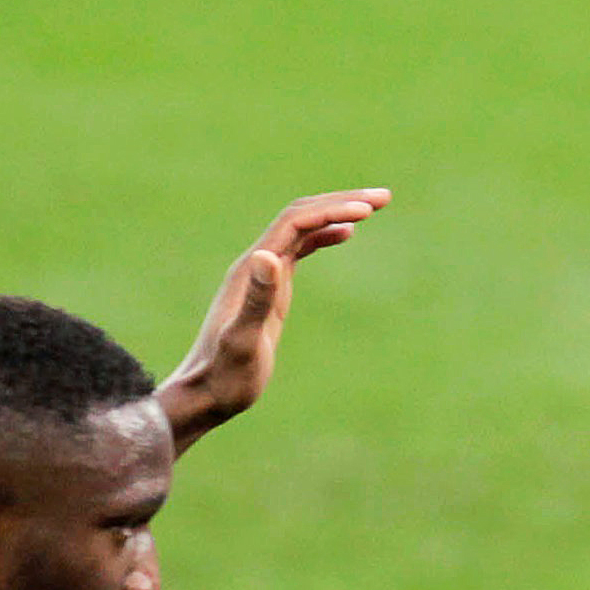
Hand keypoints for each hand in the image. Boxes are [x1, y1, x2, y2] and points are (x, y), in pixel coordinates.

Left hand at [158, 189, 391, 449]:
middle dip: (341, 202)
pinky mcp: (271, 288)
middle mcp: (256, 263)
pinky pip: (300, 249)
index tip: (367, 211)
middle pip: (301, 216)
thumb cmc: (225, 375)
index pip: (295, 224)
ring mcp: (263, 274)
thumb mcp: (243, 340)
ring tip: (373, 207)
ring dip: (336, 213)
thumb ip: (256, 299)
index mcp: (252, 269)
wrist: (205, 392)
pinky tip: (346, 235)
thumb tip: (269, 255)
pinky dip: (324, 235)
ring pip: (302, 229)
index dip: (331, 211)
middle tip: (384, 197)